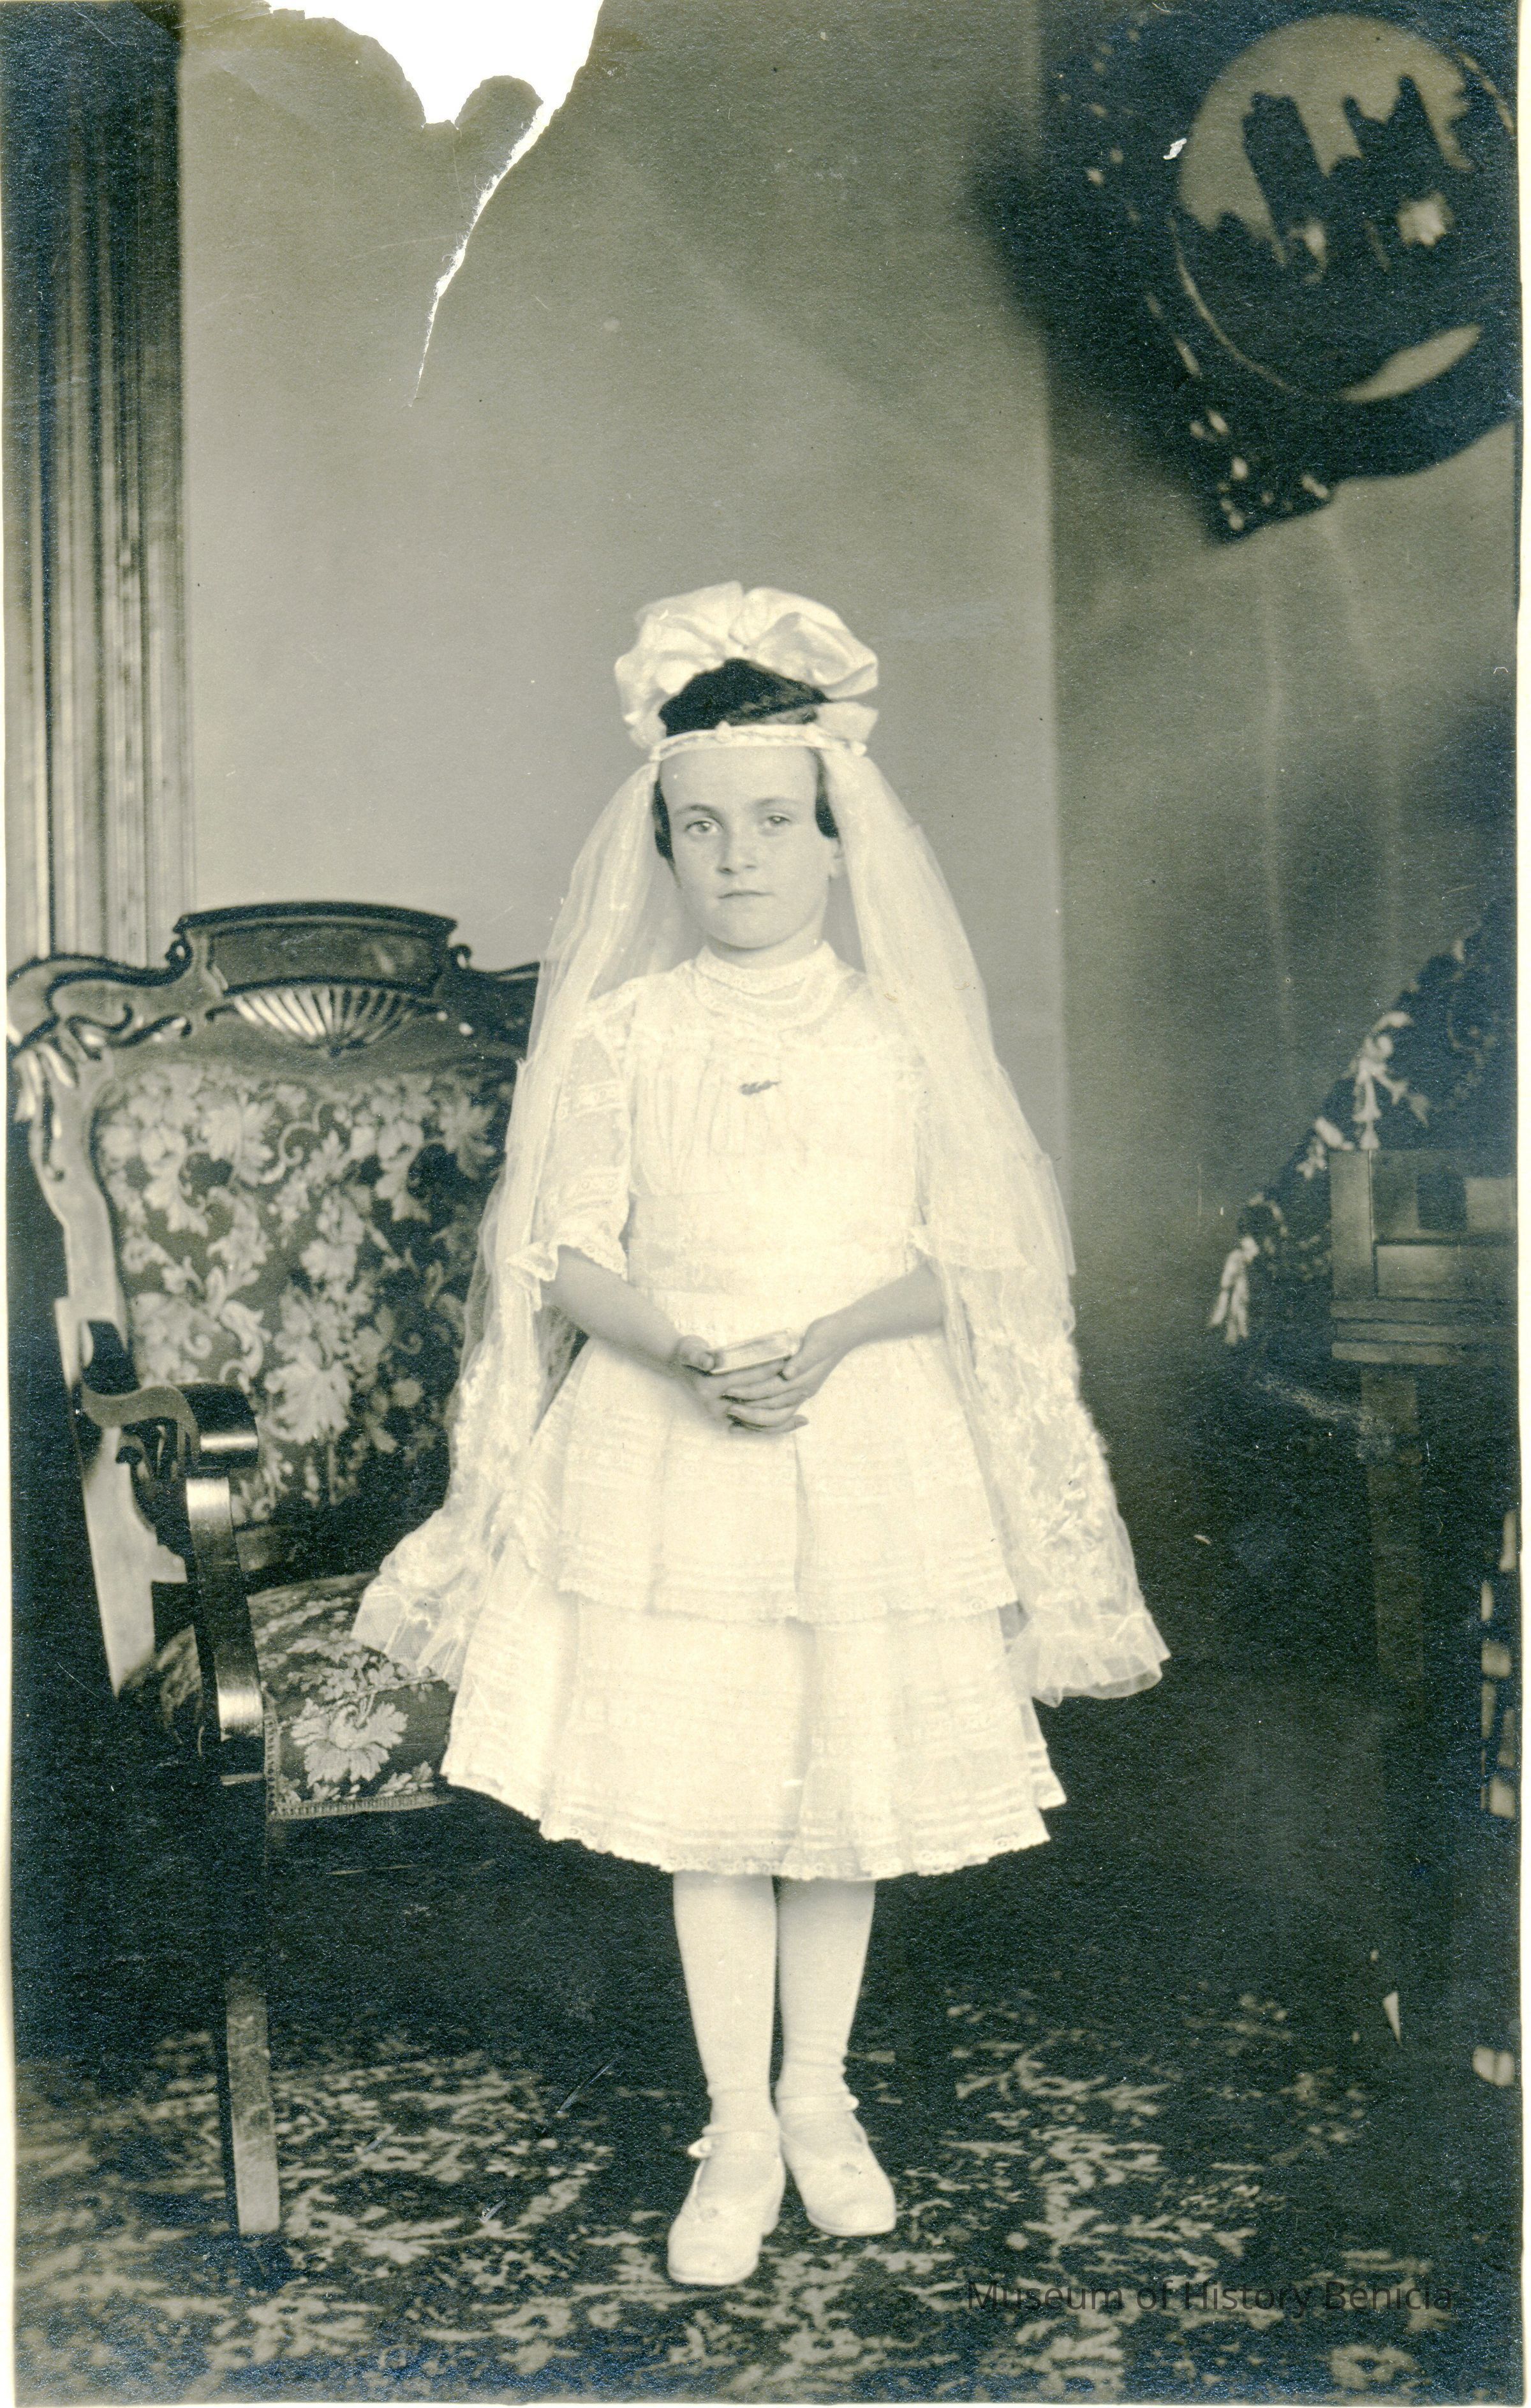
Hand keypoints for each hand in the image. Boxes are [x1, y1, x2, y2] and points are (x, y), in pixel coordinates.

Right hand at [666, 1335, 808, 1433]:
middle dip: (779, 1392)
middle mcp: (717, 1407)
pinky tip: (799, 1420)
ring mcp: (725, 1414)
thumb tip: (709, 1361)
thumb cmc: (689, 1353)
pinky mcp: (732, 1417)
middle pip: (755, 1403)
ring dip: (784, 1411)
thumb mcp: (690, 1349)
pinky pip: (759, 1425)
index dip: (765, 1371)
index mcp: (709, 1390)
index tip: (785, 1362)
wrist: (681, 1365)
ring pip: (759, 1420)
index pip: (744, 1380)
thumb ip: (698, 1355)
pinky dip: (779, 1424)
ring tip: (805, 1397)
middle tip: (804, 1383)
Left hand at [711, 1316, 848, 1422]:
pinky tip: (749, 1422)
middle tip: (727, 1409)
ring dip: (755, 1420)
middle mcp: (803, 1390)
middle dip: (749, 1411)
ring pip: (777, 1416)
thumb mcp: (817, 1343)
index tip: (730, 1390)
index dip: (750, 1391)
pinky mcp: (799, 1391)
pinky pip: (781, 1413)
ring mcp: (802, 1393)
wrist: (845, 1333)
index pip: (772, 1389)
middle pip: (773, 1408)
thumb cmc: (829, 1334)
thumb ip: (802, 1360)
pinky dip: (765, 1420)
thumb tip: (787, 1374)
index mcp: (805, 1380)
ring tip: (733, 1421)